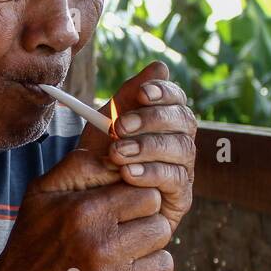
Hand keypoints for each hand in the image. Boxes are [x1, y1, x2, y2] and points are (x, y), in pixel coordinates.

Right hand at [0, 149, 173, 270]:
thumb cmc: (32, 241)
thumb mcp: (42, 193)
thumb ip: (81, 164)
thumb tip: (118, 152)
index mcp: (87, 212)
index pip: (148, 196)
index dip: (136, 202)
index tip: (121, 211)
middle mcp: (102, 247)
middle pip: (160, 227)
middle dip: (143, 230)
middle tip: (120, 237)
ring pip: (163, 261)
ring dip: (145, 260)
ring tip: (118, 261)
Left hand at [79, 60, 195, 236]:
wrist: (86, 204)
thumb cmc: (99, 162)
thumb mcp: (105, 126)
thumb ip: (128, 97)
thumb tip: (159, 66)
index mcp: (164, 122)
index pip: (176, 99)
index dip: (164, 92)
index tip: (142, 93)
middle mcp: (179, 143)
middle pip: (184, 121)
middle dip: (152, 120)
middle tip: (121, 126)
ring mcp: (183, 170)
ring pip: (182, 149)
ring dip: (148, 147)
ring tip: (117, 153)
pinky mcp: (181, 198)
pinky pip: (175, 180)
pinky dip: (150, 174)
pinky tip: (127, 175)